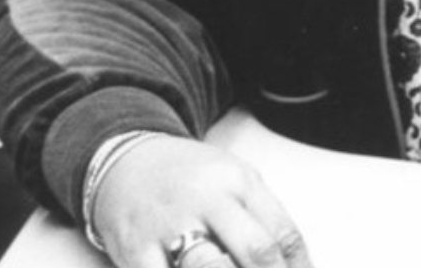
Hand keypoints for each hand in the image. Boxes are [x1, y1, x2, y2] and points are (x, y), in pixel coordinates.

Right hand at [90, 135, 313, 267]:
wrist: (126, 162)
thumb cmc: (191, 180)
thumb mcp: (234, 181)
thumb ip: (263, 218)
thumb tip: (294, 266)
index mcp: (239, 183)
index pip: (283, 234)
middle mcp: (208, 201)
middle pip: (256, 252)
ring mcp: (170, 226)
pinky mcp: (135, 250)